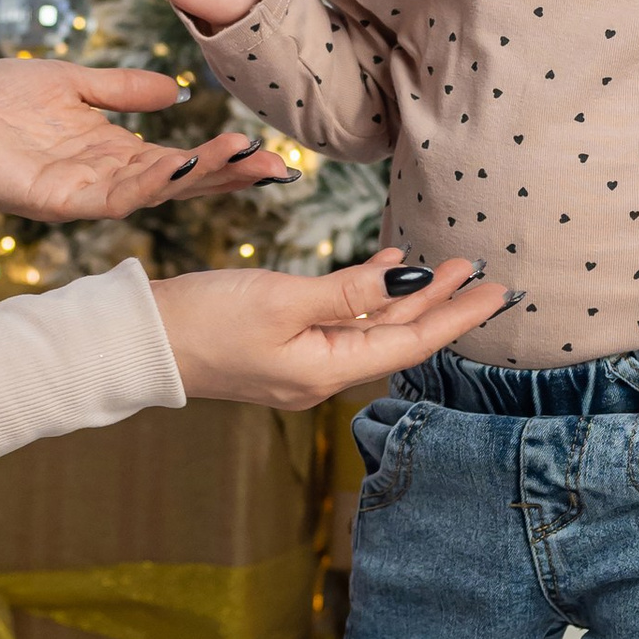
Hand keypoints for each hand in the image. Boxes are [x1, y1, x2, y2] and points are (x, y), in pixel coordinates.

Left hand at [0, 60, 287, 222]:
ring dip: (199, 177)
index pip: (177, 160)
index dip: (220, 158)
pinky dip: (149, 182)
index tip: (265, 151)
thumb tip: (179, 90)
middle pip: (177, 181)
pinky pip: (111, 194)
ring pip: (153, 190)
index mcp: (108, 152)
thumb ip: (123, 89)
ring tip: (242, 161)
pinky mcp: (54, 199)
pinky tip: (181, 164)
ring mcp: (80, 193)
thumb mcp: (72, 82)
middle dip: (227, 176)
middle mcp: (101, 179)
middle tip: (277, 167)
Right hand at [151, 252, 508, 405]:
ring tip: (440, 263)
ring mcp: (301, 364)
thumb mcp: (279, 298)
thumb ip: (346, 290)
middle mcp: (321, 375)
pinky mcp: (281, 348)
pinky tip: (381, 267)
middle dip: (438, 302)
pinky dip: (366, 295)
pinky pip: (341, 323)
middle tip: (477, 268)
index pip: (411, 342)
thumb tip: (406, 278)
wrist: (140, 342)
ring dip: (405, 295)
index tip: (497, 291)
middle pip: (397, 336)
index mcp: (327, 372)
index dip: (456, 315)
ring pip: (371, 327)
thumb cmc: (204, 321)